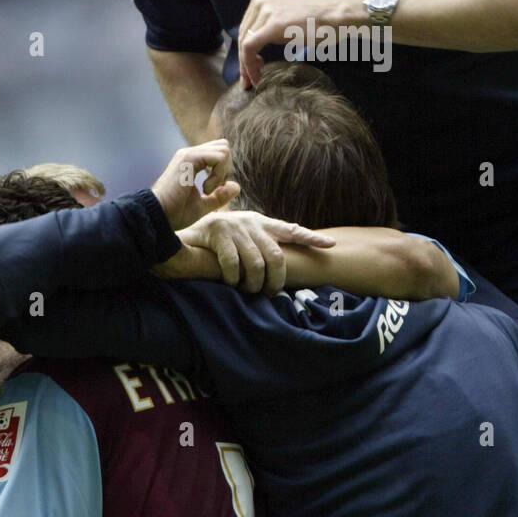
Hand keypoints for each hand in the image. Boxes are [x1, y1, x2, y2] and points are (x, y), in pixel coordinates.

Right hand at [150, 140, 238, 230]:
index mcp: (192, 162)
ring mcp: (188, 154)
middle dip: (226, 167)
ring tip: (208, 189)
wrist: (157, 216)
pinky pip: (219, 157)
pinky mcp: (189, 158)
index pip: (219, 153)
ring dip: (222, 171)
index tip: (214, 190)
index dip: (223, 171)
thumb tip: (237, 186)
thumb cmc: (175, 213)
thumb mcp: (203, 205)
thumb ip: (220, 196)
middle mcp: (190, 154)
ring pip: (224, 149)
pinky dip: (218, 174)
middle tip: (215, 187)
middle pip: (224, 146)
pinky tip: (206, 188)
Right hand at [166, 210, 334, 292]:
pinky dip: (233, 277)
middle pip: (276, 255)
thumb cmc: (218, 241)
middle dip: (276, 279)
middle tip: (269, 293)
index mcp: (261, 223)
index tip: (331, 244)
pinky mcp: (217, 232)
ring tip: (248, 291)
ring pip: (256, 262)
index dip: (310, 238)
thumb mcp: (244, 238)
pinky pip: (233, 263)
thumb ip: (262, 244)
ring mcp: (235, 227)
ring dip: (253, 283)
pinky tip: (230, 282)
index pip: (291, 230)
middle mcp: (251, 222)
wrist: (186, 234)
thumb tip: (283, 264)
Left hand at [237, 0, 348, 87]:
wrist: (336, 15)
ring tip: (254, 81)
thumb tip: (254, 44)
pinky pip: (250, 48)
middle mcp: (259, 0)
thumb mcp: (285, 18)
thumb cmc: (317, 20)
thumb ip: (268, 24)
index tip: (249, 68)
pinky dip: (250, 65)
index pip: (245, 28)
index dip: (244, 50)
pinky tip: (258, 77)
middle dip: (244, 61)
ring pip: (244, 44)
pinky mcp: (271, 25)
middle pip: (242, 36)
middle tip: (248, 80)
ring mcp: (265, 11)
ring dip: (247, 66)